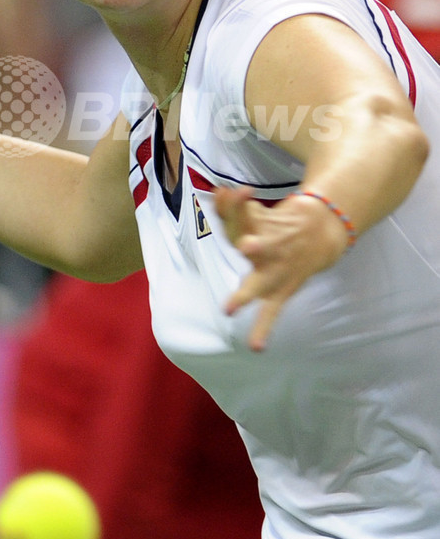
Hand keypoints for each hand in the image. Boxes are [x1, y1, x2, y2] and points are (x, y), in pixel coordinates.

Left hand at [215, 186, 348, 350]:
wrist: (322, 234)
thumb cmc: (281, 223)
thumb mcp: (260, 212)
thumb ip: (234, 206)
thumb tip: (216, 192)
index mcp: (264, 228)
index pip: (244, 217)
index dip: (237, 203)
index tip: (236, 191)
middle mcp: (271, 250)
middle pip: (263, 247)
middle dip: (257, 245)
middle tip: (247, 245)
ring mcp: (276, 272)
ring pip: (260, 283)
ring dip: (247, 293)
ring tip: (229, 308)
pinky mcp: (281, 290)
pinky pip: (271, 312)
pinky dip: (264, 329)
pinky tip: (256, 347)